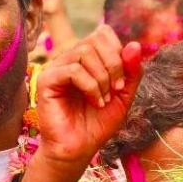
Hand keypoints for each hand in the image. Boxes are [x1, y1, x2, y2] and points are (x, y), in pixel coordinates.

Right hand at [33, 24, 142, 168]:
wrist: (79, 148)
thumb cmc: (99, 123)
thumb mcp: (124, 96)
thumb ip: (132, 72)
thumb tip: (135, 44)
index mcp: (88, 59)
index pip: (103, 33)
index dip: (119, 53)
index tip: (122, 81)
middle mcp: (70, 58)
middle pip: (96, 39)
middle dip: (114, 65)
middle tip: (116, 90)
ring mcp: (57, 67)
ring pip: (85, 52)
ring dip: (102, 79)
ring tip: (103, 100)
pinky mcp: (47, 80)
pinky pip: (73, 70)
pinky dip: (91, 86)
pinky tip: (95, 102)